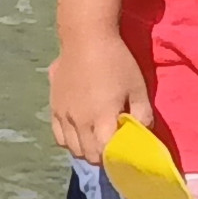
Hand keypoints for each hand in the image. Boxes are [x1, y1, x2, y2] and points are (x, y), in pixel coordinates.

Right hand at [49, 32, 152, 164]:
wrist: (85, 38)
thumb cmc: (116, 61)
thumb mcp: (138, 87)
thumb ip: (143, 114)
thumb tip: (143, 133)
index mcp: (102, 118)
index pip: (106, 153)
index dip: (116, 160)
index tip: (125, 156)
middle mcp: (79, 122)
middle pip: (88, 155)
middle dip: (102, 157)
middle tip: (113, 149)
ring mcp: (63, 116)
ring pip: (72, 148)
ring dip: (85, 150)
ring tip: (96, 141)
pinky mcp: (54, 107)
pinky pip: (58, 135)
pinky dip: (70, 140)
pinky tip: (79, 132)